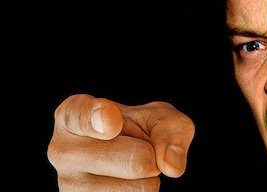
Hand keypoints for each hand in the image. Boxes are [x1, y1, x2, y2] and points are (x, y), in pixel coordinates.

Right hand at [47, 94, 194, 190]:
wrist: (131, 156)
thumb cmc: (141, 130)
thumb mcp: (161, 117)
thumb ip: (171, 130)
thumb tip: (171, 166)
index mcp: (72, 115)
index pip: (83, 117)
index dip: (101, 119)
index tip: (113, 124)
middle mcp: (61, 150)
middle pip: (136, 160)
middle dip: (152, 154)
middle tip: (136, 147)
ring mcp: (69, 186)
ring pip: (140, 189)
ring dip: (148, 178)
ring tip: (128, 167)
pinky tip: (125, 185)